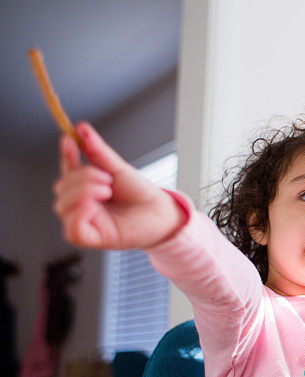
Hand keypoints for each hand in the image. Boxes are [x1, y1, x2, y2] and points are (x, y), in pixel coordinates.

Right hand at [53, 122, 185, 248]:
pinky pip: (73, 230)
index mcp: (86, 188)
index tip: (68, 138)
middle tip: (106, 179)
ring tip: (106, 190)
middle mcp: (82, 204)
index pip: (68, 170)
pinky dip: (78, 215)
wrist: (162, 213)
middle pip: (62, 188)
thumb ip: (98, 152)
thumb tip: (82, 129)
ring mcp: (86, 221)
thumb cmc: (141, 194)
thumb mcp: (118, 169)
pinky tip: (91, 206)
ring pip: (62, 207)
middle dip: (81, 178)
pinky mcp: (93, 238)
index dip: (66, 155)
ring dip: (82, 193)